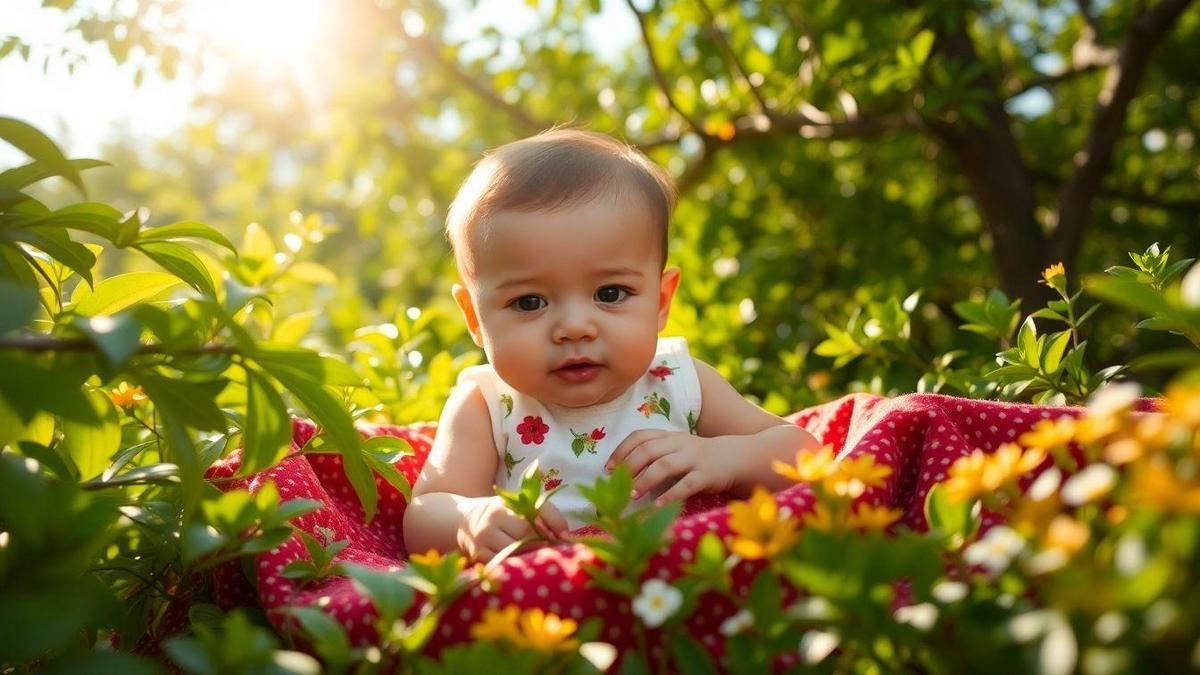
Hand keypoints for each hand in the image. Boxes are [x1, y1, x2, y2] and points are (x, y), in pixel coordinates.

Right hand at [456, 495, 569, 562]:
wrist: (465, 521)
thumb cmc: (503, 514)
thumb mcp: (520, 505)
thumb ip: (545, 514)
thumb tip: (566, 536)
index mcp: (505, 502)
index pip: (535, 511)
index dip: (554, 523)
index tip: (565, 536)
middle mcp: (492, 517)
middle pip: (526, 533)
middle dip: (544, 543)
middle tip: (556, 551)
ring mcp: (483, 537)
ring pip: (515, 551)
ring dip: (531, 556)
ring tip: (541, 559)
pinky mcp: (478, 554)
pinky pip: (503, 564)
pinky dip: (516, 566)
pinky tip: (523, 566)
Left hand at [606, 430, 733, 505]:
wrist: (734, 457)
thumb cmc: (696, 457)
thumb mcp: (675, 449)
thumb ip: (654, 455)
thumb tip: (622, 474)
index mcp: (668, 436)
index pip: (640, 436)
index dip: (621, 451)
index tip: (608, 468)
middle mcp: (678, 444)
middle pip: (648, 449)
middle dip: (629, 466)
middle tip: (616, 483)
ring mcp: (693, 458)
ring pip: (665, 465)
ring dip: (646, 480)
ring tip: (632, 495)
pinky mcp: (706, 475)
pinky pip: (686, 484)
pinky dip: (671, 495)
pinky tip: (659, 506)